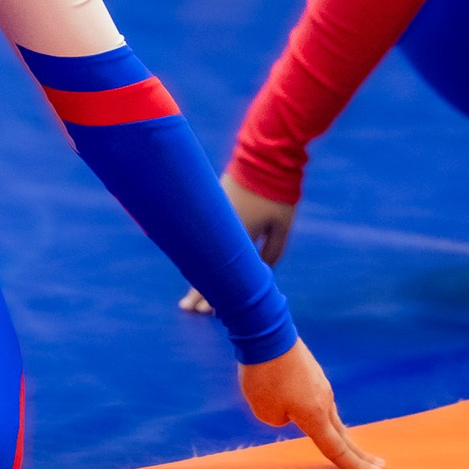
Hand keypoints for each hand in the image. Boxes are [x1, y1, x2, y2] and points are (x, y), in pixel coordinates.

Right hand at [180, 175, 296, 312]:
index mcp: (237, 238)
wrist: (264, 157)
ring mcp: (215, 215)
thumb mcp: (282, 226)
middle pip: (204, 267)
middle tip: (187, 309)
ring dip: (197, 271)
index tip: (203, 312)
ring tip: (191, 289)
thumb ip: (272, 251)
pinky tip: (200, 259)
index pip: (219, 275)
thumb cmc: (277, 193)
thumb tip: (262, 269)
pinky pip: (206, 235)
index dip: (210, 295)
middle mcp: (220, 230)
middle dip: (197, 289)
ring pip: (202, 250)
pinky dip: (202, 251)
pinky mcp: (216, 203)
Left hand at [238, 338, 383, 468]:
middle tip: (379, 467)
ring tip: (349, 448)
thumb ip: (281, 419)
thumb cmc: (264, 374)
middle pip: (343, 435)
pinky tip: (307, 409)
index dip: (355, 466)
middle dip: (360, 454)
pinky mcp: (311, 372)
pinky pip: (316, 399)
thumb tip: (289, 410)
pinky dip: (319, 413)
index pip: (337, 449)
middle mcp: (324, 401)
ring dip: (337, 433)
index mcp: (315, 416)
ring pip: (329, 415)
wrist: (267, 332)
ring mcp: (320, 385)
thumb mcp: (265, 410)